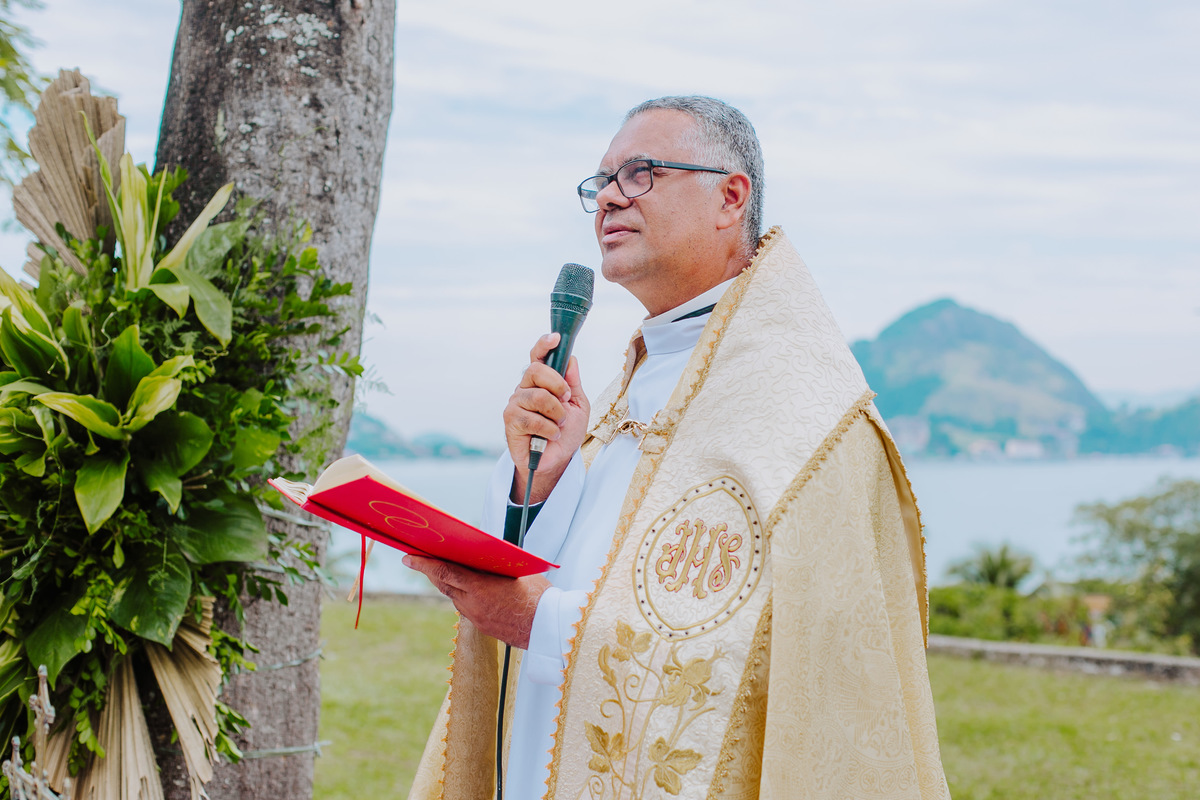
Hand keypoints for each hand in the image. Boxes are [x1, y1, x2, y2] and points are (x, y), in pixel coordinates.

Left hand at [403, 555, 550, 648]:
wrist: (547, 629)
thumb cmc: (538, 596)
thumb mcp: (518, 572)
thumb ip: (496, 565)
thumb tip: (484, 556)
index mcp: (480, 587)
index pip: (444, 572)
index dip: (424, 564)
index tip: (408, 557)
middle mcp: (473, 604)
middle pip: (444, 585)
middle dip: (430, 571)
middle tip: (418, 559)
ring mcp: (476, 618)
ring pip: (455, 597)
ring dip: (448, 584)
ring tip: (445, 570)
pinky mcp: (482, 627)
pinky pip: (466, 608)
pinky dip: (463, 596)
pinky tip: (469, 589)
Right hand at [503, 332, 589, 503]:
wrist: (557, 460)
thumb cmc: (566, 431)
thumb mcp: (578, 405)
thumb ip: (573, 383)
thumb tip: (571, 359)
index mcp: (541, 381)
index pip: (538, 357)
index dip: (544, 345)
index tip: (556, 338)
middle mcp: (525, 387)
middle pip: (536, 371)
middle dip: (557, 385)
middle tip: (566, 401)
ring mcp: (515, 403)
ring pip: (537, 396)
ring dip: (556, 413)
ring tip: (559, 425)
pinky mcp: (510, 421)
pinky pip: (532, 418)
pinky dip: (549, 429)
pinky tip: (550, 436)